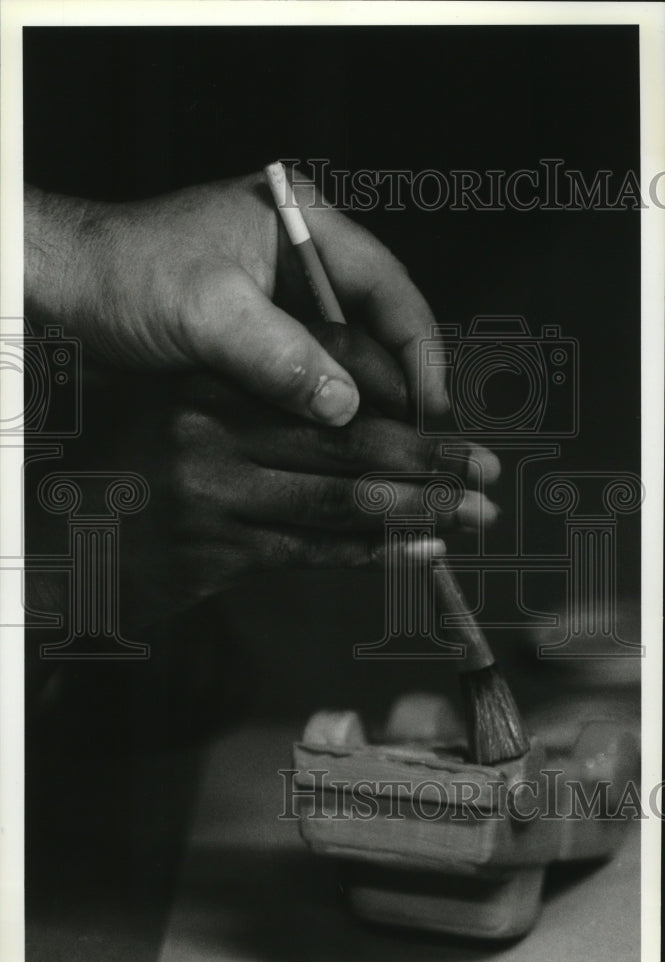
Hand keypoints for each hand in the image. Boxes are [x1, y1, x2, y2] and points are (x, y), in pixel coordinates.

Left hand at [24, 171, 444, 426]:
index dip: (419, 349)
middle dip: (398, 385)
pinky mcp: (264, 331)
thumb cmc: (127, 275)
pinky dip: (325, 406)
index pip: (388, 286)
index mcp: (304, 224)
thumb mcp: (206, 312)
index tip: (431, 406)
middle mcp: (304, 256)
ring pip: (345, 355)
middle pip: (375, 325)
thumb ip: (279, 356)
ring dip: (364, 403)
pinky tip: (337, 444)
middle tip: (418, 445)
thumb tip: (346, 408)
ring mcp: (284, 295)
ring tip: (389, 455)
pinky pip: (311, 370)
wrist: (66, 284)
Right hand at [69, 328, 496, 626]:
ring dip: (417, 510)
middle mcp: (210, 431)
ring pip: (339, 501)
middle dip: (428, 461)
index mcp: (215, 380)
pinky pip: (313, 550)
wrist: (79, 532)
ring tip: (475, 515)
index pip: (330, 386)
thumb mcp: (204, 410)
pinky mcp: (215, 553)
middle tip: (486, 473)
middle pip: (346, 444)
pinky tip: (422, 549)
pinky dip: (374, 550)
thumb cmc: (156, 463)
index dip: (404, 407)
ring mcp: (212, 496)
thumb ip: (275, 405)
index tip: (456, 428)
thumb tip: (383, 416)